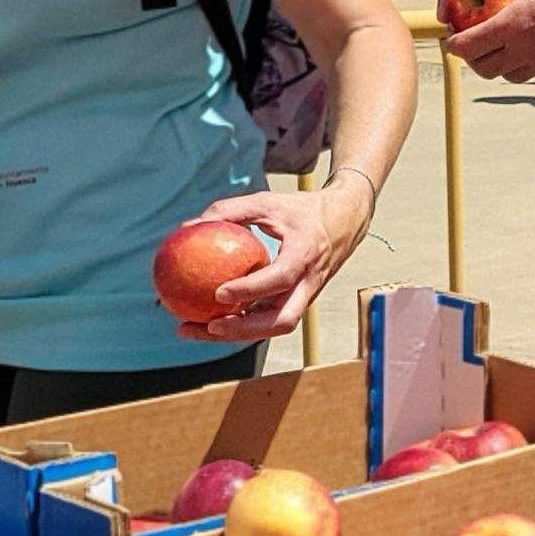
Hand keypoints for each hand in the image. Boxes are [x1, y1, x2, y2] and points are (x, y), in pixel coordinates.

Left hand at [180, 170, 377, 343]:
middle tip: (207, 326)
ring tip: (196, 329)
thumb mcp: (268, 202)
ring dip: (236, 333)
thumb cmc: (303, 210)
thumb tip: (188, 227)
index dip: (250, 289)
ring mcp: (306, 297)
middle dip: (242, 330)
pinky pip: (270, 319)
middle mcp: (309, 283)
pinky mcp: (298, 302)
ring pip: (274, 327)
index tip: (218, 292)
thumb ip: (230, 211)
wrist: (346, 221)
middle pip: (280, 320)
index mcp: (305, 254)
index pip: (280, 278)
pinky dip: (242, 324)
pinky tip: (210, 320)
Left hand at [442, 0, 534, 81]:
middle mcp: (529, 49)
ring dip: (495, 65)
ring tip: (494, 46)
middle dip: (470, 58)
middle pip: (484, 69)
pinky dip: (521, 64)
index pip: (469, 46)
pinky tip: (526, 44)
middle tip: (469, 41)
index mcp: (517, 24)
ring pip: (508, 75)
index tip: (452, 32)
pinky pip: (533, 71)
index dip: (453, 43)